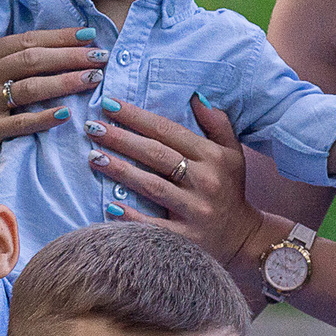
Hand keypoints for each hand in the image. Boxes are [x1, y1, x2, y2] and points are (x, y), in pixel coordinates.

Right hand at [0, 29, 111, 157]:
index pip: (25, 40)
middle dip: (70, 56)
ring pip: (31, 88)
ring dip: (66, 82)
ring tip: (93, 79)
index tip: (89, 35)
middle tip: (100, 56)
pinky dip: (45, 117)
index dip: (59, 37)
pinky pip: (21, 122)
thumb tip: (47, 37)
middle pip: (32, 60)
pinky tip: (67, 114)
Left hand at [85, 97, 278, 296]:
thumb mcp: (232, 153)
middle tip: (92, 127)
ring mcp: (196, 210)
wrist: (243, 237)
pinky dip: (131, 216)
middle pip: (156, 155)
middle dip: (121, 139)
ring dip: (120, 170)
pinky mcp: (187, 238)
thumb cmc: (230, 189)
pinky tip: (109, 205)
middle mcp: (205, 181)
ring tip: (94, 157)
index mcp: (213, 157)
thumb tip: (195, 97)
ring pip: (152, 186)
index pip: (169, 131)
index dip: (138, 117)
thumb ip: (217, 123)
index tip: (110, 105)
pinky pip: (154, 225)